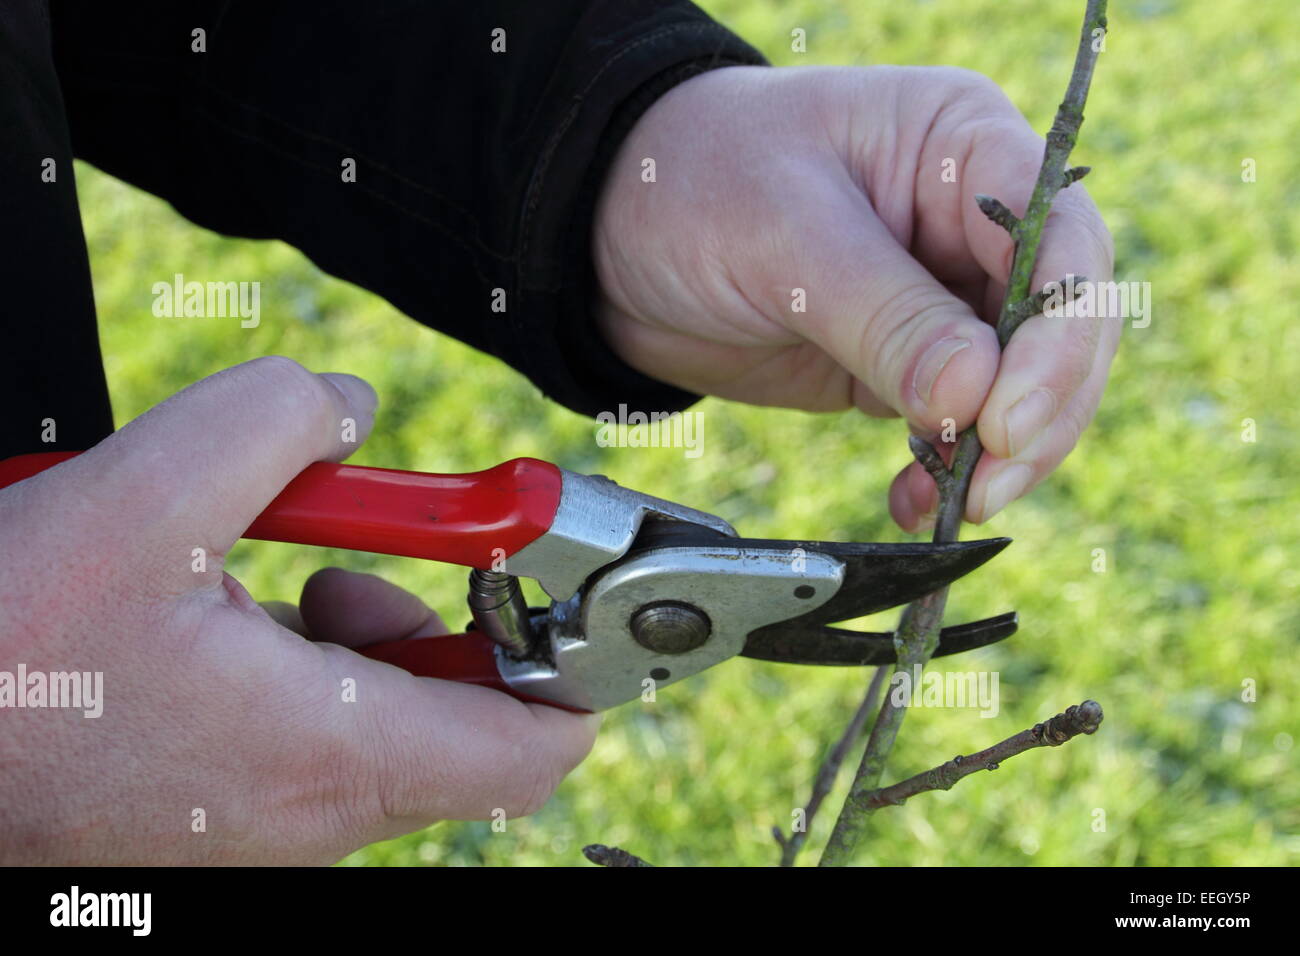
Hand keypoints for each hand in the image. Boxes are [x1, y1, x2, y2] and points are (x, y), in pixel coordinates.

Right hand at [0, 357, 597, 863]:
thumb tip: (344, 409)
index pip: (536, 747)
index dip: (570, 661)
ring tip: (293, 587)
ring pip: (391, 729)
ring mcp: (272, 827)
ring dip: (367, 641)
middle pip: (468, 724)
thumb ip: (272, 420)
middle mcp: (318, 815)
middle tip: (365, 563)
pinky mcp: (227, 816)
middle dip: (442, 624)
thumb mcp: (141, 495)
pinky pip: (322, 741)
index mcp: (332, 751)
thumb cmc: (3, 651)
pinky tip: (230, 623)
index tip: (542, 586)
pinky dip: (309, 671)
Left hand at [594, 65, 1117, 529]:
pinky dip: (947, 472)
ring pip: (1019, 388)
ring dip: (999, 455)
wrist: (607, 237)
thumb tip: (976, 399)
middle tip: (991, 481)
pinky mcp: (901, 362)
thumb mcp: (788, 236)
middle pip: (1061, 326)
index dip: (1059, 336)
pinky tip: (917, 503)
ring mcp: (940, 298)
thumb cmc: (693, 183)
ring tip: (955, 502)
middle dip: (1039, 411)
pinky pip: (954, 425)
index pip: (1063, 241)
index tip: (1008, 417)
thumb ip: (887, 315)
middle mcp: (969, 223)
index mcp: (964, 148)